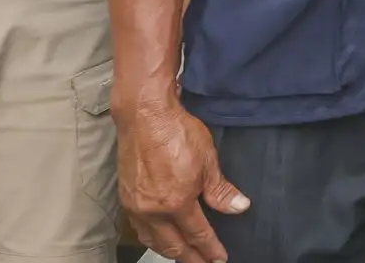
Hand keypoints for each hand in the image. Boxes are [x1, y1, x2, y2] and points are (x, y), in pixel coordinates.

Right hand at [117, 99, 248, 262]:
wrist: (145, 116)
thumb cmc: (177, 132)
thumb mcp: (208, 161)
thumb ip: (221, 190)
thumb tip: (238, 207)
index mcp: (176, 202)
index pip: (198, 234)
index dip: (210, 249)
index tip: (219, 258)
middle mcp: (153, 210)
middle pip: (173, 245)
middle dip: (190, 258)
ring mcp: (136, 206)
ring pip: (154, 240)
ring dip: (170, 251)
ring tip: (184, 256)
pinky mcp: (126, 198)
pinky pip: (140, 228)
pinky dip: (152, 238)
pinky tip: (159, 238)